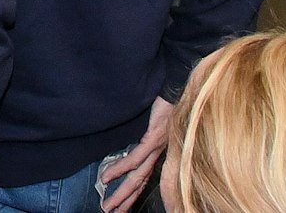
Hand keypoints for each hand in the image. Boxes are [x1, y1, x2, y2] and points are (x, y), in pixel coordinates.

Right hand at [100, 97, 173, 212]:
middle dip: (125, 200)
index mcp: (160, 150)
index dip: (133, 192)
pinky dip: (119, 169)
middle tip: (111, 211)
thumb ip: (145, 135)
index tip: (122, 204)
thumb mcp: (156, 121)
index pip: (144, 176)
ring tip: (108, 204)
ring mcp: (158, 147)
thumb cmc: (166, 101)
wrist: (178, 84)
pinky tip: (107, 176)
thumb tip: (127, 145)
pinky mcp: (154, 138)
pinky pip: (135, 158)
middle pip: (140, 182)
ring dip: (122, 193)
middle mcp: (160, 153)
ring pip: (137, 176)